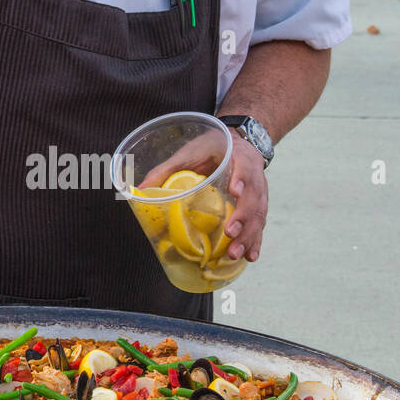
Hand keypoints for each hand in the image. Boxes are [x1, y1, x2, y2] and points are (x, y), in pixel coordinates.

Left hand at [138, 128, 267, 263]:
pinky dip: (255, 242)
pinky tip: (250, 256)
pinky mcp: (258, 207)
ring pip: (259, 215)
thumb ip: (167, 169)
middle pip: (254, 198)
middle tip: (229, 234)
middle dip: (243, 218)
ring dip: (248, 236)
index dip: (242, 179)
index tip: (234, 191)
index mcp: (239, 156)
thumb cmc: (211, 148)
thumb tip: (139, 189)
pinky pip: (260, 225)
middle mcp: (254, 175)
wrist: (237, 142)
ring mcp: (259, 193)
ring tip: (235, 254)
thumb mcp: (190, 152)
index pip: (245, 167)